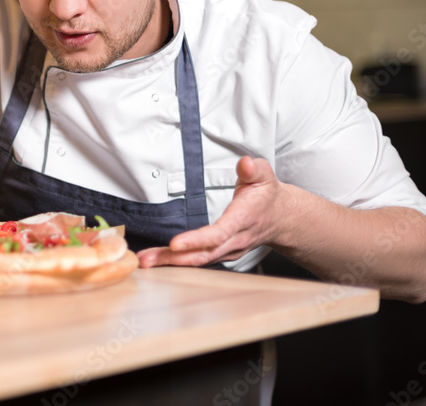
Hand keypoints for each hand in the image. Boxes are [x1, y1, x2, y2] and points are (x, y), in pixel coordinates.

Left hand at [136, 156, 291, 267]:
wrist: (280, 217)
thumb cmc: (266, 195)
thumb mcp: (264, 176)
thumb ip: (254, 169)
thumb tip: (245, 163)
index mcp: (242, 220)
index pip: (219, 233)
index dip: (197, 240)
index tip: (175, 244)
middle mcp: (235, 240)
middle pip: (203, 253)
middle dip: (174, 259)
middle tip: (147, 259)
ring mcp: (228, 250)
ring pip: (198, 260)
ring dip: (171, 262)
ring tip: (145, 261)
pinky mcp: (221, 253)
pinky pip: (198, 260)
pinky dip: (177, 262)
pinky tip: (157, 260)